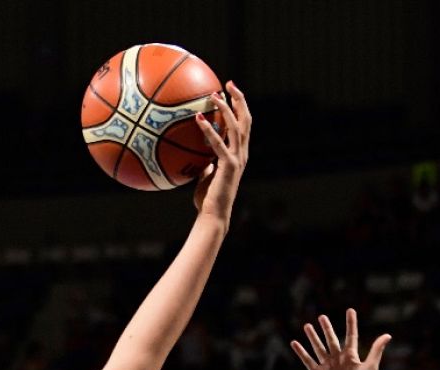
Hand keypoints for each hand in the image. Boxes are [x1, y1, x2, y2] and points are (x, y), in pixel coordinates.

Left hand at [190, 81, 250, 222]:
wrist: (214, 215)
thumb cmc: (208, 198)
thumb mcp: (205, 174)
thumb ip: (204, 161)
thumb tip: (193, 151)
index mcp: (238, 153)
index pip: (243, 125)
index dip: (239, 107)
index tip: (230, 91)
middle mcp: (242, 153)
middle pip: (246, 120)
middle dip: (239, 100)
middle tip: (229, 84)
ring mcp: (237, 159)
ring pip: (236, 128)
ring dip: (226, 110)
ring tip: (214, 96)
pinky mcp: (229, 166)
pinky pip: (218, 144)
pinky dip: (209, 131)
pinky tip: (199, 120)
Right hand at [290, 308, 390, 369]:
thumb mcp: (370, 367)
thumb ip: (376, 350)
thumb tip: (387, 335)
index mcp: (352, 357)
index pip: (351, 336)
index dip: (351, 323)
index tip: (350, 310)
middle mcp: (339, 360)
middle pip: (332, 340)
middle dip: (327, 328)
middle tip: (322, 317)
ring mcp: (328, 367)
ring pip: (318, 348)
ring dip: (313, 337)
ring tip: (307, 325)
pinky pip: (308, 361)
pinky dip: (301, 352)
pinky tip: (294, 343)